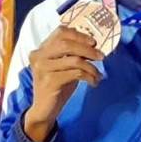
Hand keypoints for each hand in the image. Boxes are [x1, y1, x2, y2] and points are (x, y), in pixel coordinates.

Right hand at [24, 26, 103, 141]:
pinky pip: (76, 73)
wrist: (44, 110)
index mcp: (42, 49)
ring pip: (74, 59)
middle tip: (101, 56)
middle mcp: (39, 56)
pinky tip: (94, 82)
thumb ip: (72, 54)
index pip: (61, 32)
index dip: (79, 35)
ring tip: (98, 73)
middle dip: (88, 49)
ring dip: (91, 66)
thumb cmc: (57, 85)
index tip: (93, 42)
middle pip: (67, 44)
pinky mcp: (49, 81)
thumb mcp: (64, 66)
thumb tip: (94, 45)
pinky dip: (89, 76)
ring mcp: (42, 68)